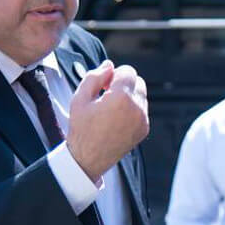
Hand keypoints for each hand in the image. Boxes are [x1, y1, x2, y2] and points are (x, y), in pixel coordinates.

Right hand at [66, 61, 148, 180]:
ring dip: (129, 95)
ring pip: (142, 95)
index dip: (114, 75)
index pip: (128, 71)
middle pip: (138, 81)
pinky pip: (142, 109)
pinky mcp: (144, 129)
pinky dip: (133, 109)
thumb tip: (109, 65)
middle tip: (107, 94)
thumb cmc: (81, 128)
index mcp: (121, 98)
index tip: (104, 85)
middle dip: (124, 83)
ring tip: (111, 108)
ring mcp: (143, 120)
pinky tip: (116, 118)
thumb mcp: (80, 98)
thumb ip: (94, 76)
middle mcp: (137, 108)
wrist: (88, 158)